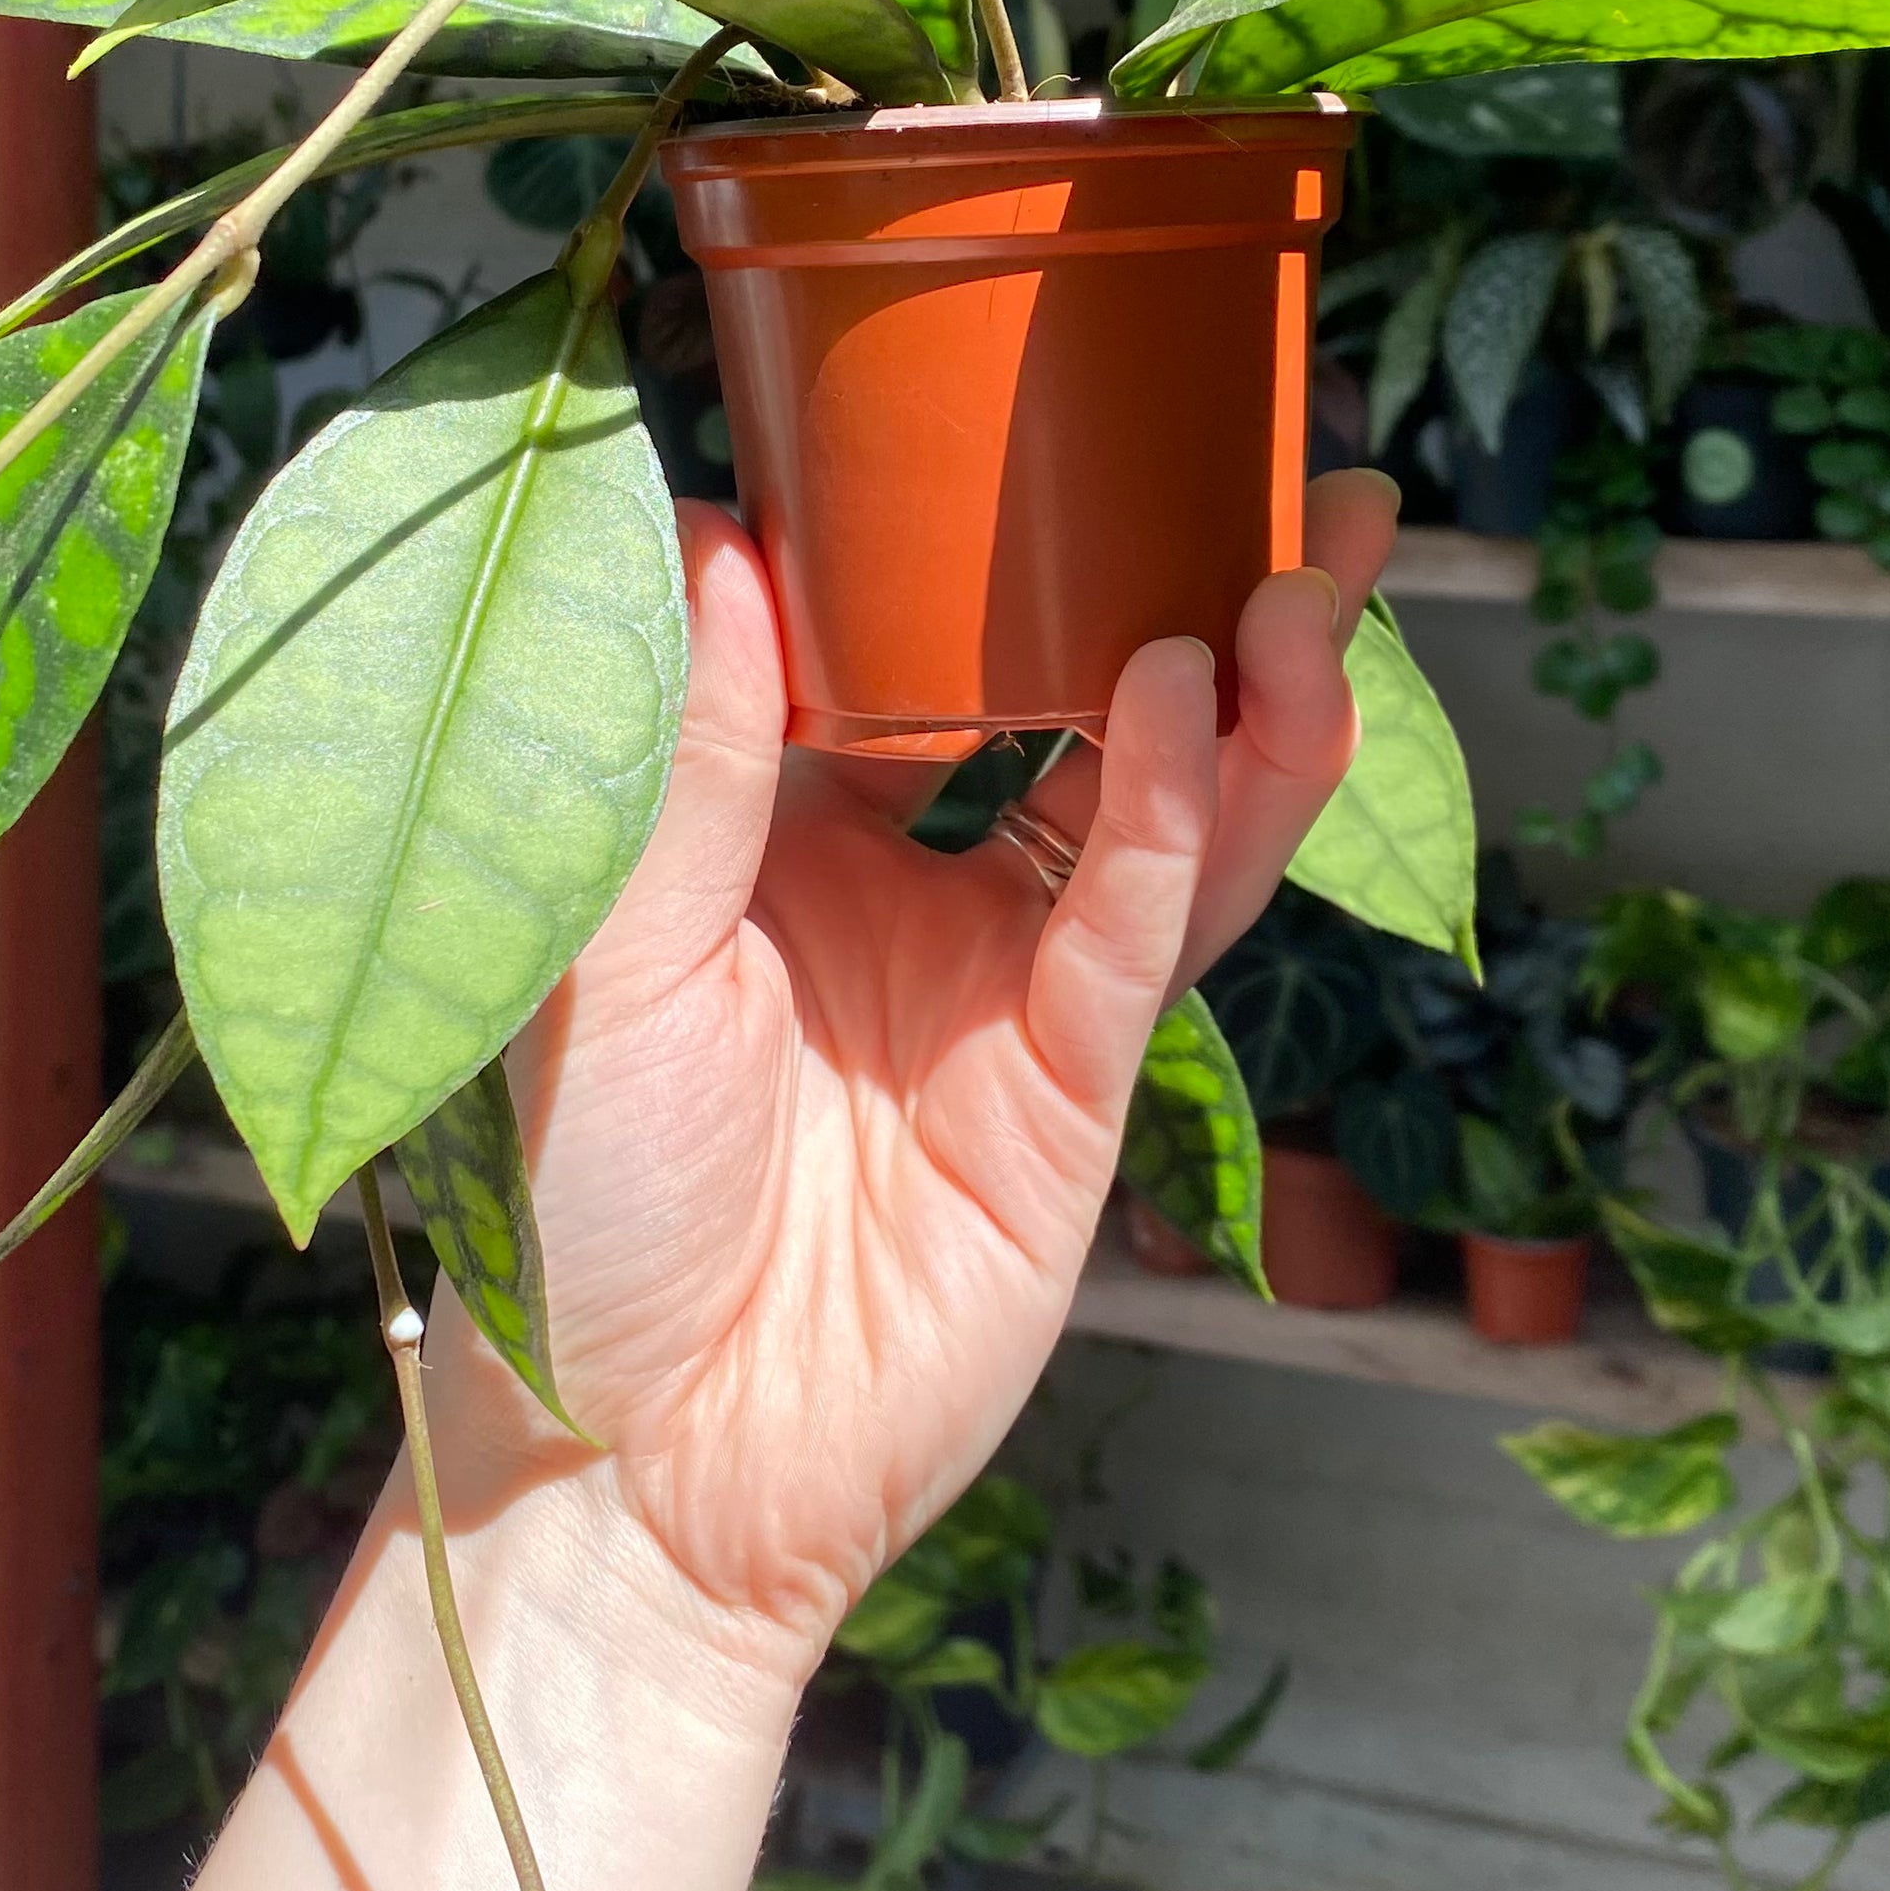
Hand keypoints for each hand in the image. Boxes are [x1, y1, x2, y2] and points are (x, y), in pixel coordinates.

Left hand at [445, 468, 1400, 1689]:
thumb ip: (686, 759)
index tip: (1061, 423)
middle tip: (1298, 476)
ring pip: (1172, 820)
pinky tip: (1204, 702)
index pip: (932, 660)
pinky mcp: (1068, 1100)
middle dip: (1206, 604)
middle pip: (1101, 724)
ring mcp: (1013, 1001)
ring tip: (1308, 574)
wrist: (634, 1467)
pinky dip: (1185, 819)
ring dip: (1250, 701)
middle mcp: (927, 901)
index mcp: (803, 845)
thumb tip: (711, 537)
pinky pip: (1139, 933)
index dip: (1008, 553)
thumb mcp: (608, 951)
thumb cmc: (581, 1213)